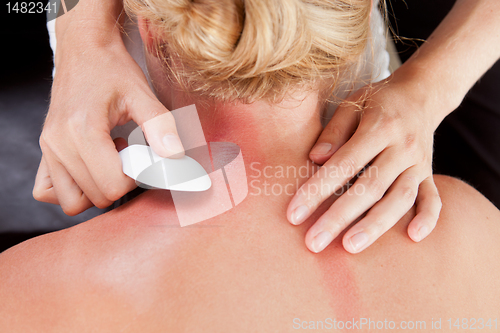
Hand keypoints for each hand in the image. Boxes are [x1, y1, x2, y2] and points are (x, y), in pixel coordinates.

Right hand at [33, 32, 183, 215]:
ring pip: (72, 202)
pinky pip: (49, 191)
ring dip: (97, 190)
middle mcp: (59, 144)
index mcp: (82, 130)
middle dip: (120, 183)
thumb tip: (175, 158)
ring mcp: (48, 149)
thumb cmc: (111, 70)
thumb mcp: (142, 93)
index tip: (142, 158)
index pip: (112, 186)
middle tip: (129, 156)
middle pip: (96, 196)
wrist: (84, 50)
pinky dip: (72, 190)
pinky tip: (90, 168)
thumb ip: (160, 126)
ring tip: (110, 160)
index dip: (136, 179)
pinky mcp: (45, 151)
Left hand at [287, 76, 442, 252]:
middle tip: (314, 243)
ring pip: (400, 198)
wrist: (422, 93)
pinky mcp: (429, 173)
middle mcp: (402, 147)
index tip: (294, 214)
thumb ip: (333, 131)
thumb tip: (315, 159)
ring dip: (376, 225)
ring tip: (350, 247)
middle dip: (340, 217)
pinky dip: (427, 218)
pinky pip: (433, 198)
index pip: (344, 164)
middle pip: (370, 187)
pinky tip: (413, 237)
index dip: (318, 190)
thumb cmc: (377, 100)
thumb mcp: (352, 103)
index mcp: (379, 127)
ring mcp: (419, 162)